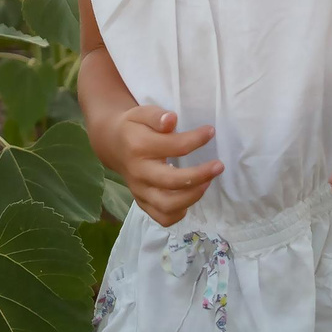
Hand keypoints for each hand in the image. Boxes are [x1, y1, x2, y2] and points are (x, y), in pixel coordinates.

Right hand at [106, 104, 219, 226]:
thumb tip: (172, 119)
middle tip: (218, 166)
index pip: (173, 146)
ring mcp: (139, 190)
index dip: (196, 139)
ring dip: (192, 197)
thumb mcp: (141, 113)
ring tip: (207, 183)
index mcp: (139, 147)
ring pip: (167, 205)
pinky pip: (161, 217)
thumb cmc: (133, 127)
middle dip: (199, 175)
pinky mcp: (142, 202)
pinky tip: (190, 199)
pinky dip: (178, 214)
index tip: (210, 132)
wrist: (113, 144)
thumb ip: (157, 116)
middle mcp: (139, 172)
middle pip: (171, 181)